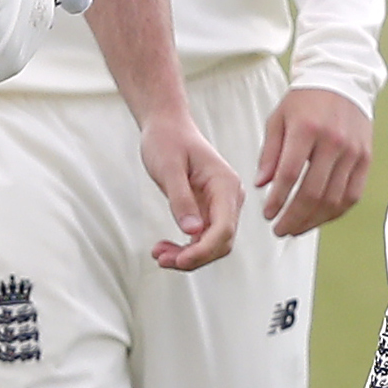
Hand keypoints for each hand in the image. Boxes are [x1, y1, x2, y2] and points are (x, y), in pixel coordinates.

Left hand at [138, 112, 243, 271]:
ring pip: (212, 244)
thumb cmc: (168, 140)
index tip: (180, 261)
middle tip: (162, 259)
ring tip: (159, 254)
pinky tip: (164, 248)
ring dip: (187, 255)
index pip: (224, 228)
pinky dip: (184, 247)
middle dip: (194, 257)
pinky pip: (201, 237)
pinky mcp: (208, 210)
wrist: (167, 127)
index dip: (203, 250)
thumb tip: (192, 231)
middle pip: (221, 241)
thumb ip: (181, 199)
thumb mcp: (169, 168)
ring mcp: (220, 205)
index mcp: (225, 185)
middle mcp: (229, 197)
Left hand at [254, 88, 372, 236]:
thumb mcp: (279, 119)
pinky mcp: (366, 159)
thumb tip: (262, 184)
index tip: (267, 214)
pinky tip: (319, 218)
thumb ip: (270, 152)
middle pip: (313, 192)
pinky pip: (352, 194)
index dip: (278, 199)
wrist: (341, 81)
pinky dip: (335, 212)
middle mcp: (333, 142)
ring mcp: (353, 152)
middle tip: (279, 229)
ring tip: (296, 228)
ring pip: (334, 199)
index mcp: (307, 129)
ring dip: (313, 220)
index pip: (290, 174)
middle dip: (293, 217)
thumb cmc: (306, 101)